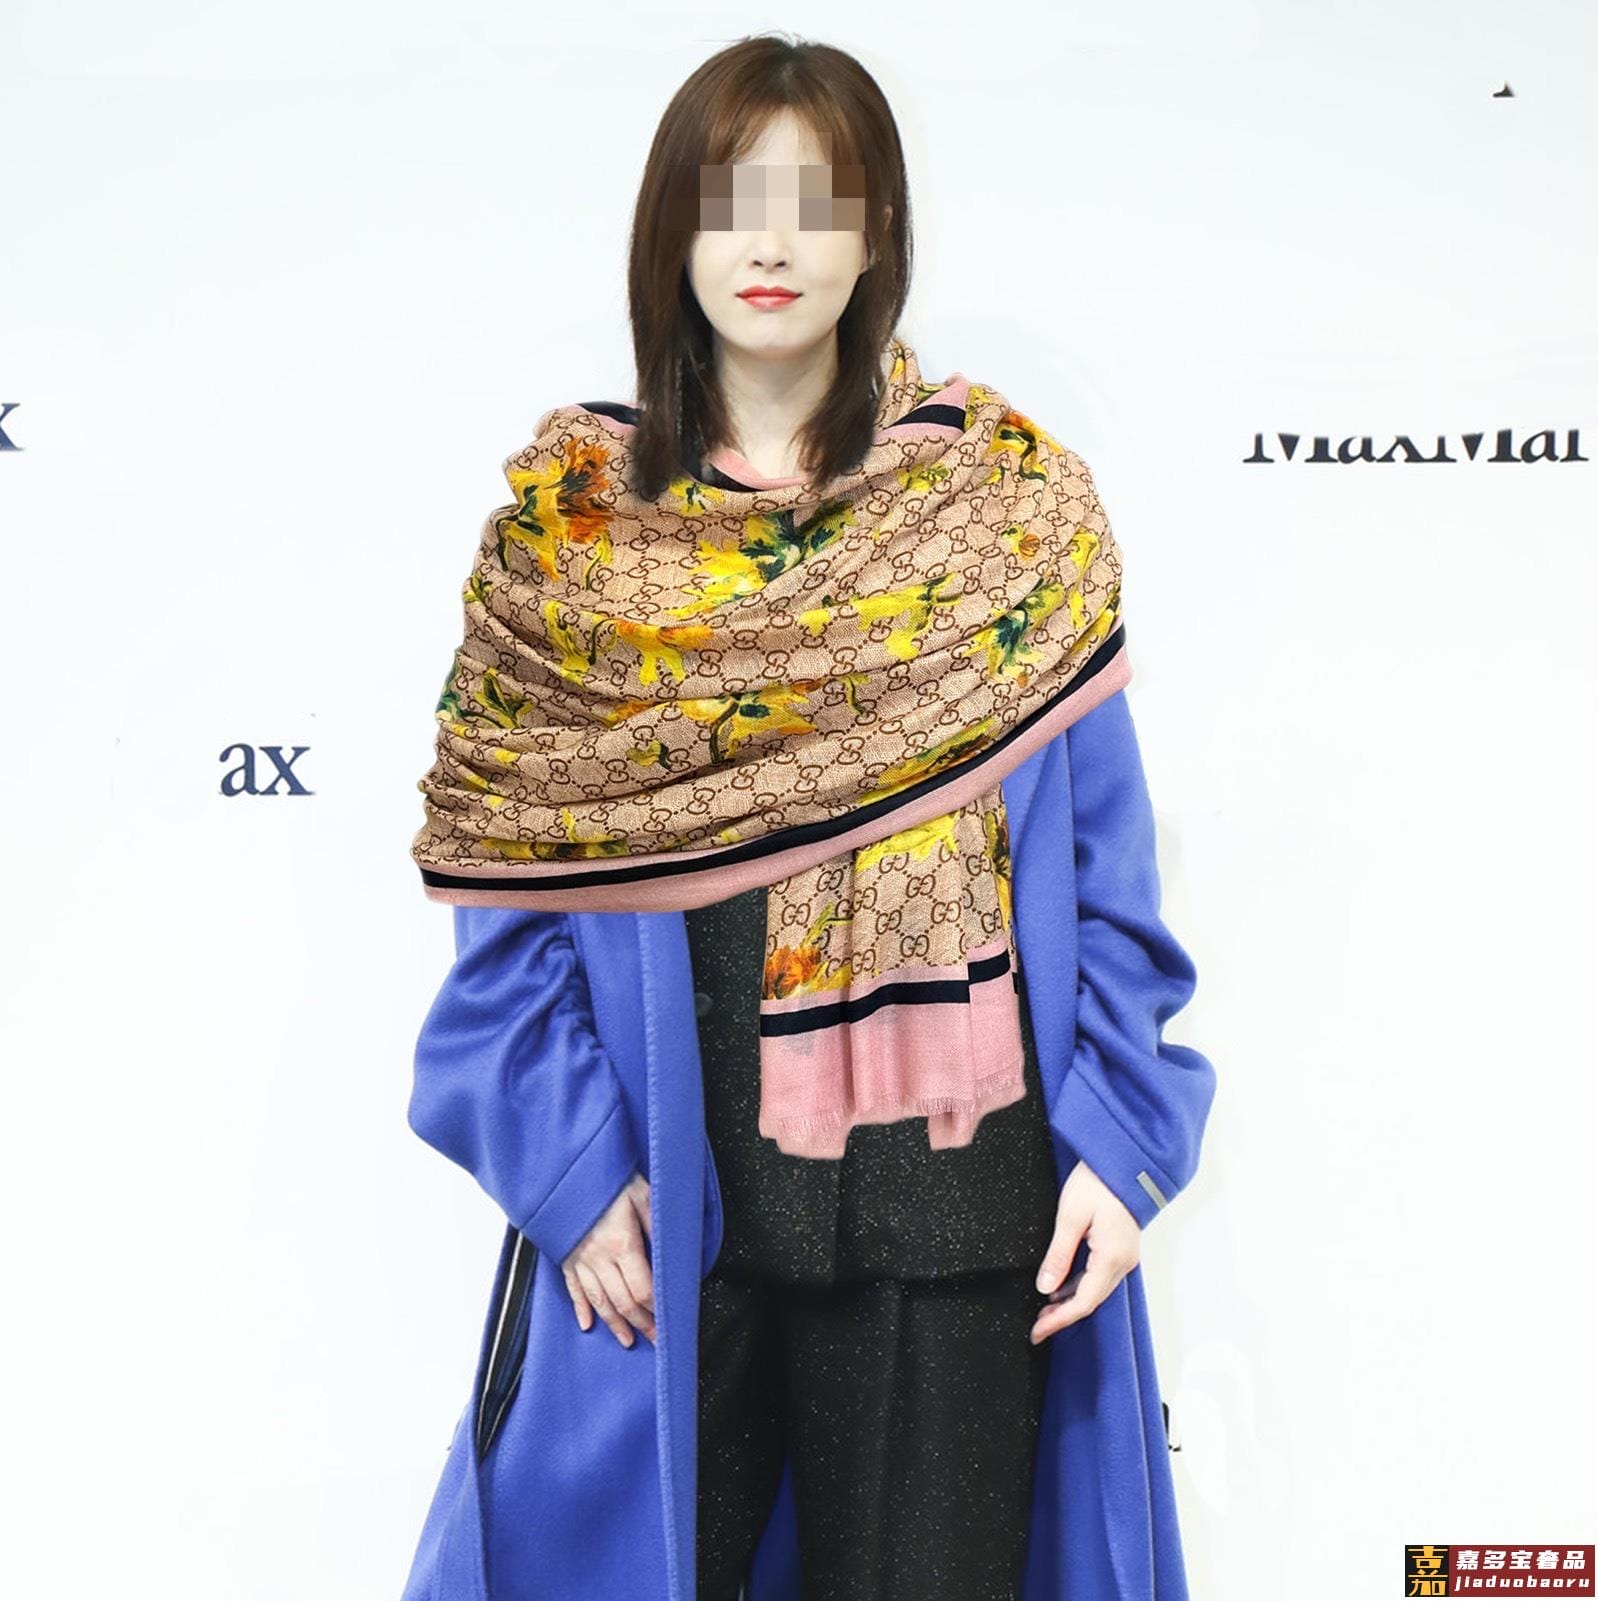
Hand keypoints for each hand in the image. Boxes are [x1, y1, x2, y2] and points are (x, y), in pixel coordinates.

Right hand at [561, 1170, 655, 1346]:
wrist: (566, 1166)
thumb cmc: (608, 1176)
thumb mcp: (643, 1193)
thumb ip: (656, 1223)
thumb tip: (673, 1247)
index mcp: (622, 1243)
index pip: (642, 1289)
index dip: (656, 1310)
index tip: (667, 1322)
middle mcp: (598, 1256)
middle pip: (622, 1301)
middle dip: (640, 1324)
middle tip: (654, 1339)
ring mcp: (579, 1257)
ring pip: (598, 1300)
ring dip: (614, 1323)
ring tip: (626, 1340)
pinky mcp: (565, 1254)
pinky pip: (572, 1288)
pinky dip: (581, 1307)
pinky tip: (586, 1323)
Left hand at [1030, 1159, 1139, 1342]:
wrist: (1124, 1159)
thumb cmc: (1099, 1181)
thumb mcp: (1070, 1217)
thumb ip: (1058, 1255)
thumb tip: (1045, 1287)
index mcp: (1112, 1257)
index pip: (1084, 1302)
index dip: (1059, 1321)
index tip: (1038, 1332)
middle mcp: (1123, 1262)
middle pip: (1091, 1300)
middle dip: (1062, 1317)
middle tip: (1037, 1328)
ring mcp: (1124, 1255)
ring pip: (1095, 1290)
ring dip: (1070, 1302)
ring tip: (1043, 1312)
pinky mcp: (1120, 1247)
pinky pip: (1099, 1275)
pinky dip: (1079, 1286)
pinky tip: (1060, 1288)